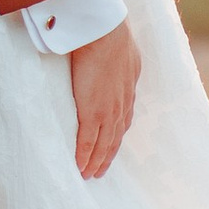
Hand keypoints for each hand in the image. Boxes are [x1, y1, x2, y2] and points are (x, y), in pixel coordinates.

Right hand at [68, 22, 139, 177]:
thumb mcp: (125, 52)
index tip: (111, 149)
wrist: (104, 34)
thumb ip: (124, 64)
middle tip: (99, 171)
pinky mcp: (91, 113)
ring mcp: (107, 112)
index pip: (123, 122)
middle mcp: (121, 106)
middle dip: (107, 156)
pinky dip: (84, 157)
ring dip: (96, 161)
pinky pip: (87, 142)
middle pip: (115, 139)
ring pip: (103, 145)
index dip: (116, 137)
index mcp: (128, 91)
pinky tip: (79, 167)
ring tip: (89, 174)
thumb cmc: (110, 35)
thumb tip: (125, 62)